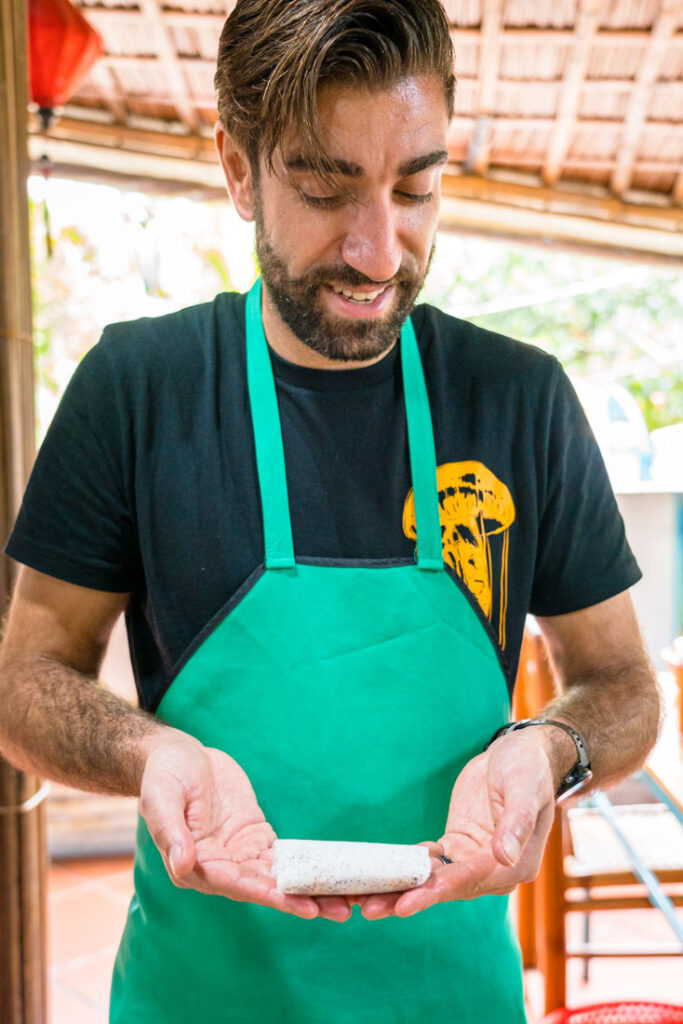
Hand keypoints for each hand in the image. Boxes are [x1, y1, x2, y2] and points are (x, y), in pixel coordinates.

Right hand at [140, 735, 350, 921]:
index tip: (302, 906)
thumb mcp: (161, 798)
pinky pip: (281, 856)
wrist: (176, 755)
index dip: (271, 896)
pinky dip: (305, 866)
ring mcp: (238, 853)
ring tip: (346, 901)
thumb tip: (182, 864)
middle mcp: (219, 867)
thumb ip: (171, 833)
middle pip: (265, 889)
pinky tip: (332, 874)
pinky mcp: (253, 836)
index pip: (238, 885)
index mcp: (194, 865)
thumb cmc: (163, 776)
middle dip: (302, 900)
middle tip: (341, 911)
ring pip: (278, 877)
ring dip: (310, 889)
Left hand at [360, 732, 556, 918]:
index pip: (469, 880)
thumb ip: (516, 822)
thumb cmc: (528, 769)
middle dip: (408, 897)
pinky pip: (429, 861)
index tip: (405, 903)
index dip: (435, 891)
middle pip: (446, 887)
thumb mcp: (525, 789)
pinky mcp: (458, 846)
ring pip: (433, 879)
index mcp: (515, 864)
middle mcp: (494, 871)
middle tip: (370, 907)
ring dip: (401, 888)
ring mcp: (474, 859)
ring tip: (364, 899)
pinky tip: (377, 873)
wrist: (520, 754)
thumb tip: (504, 854)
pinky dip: (405, 867)